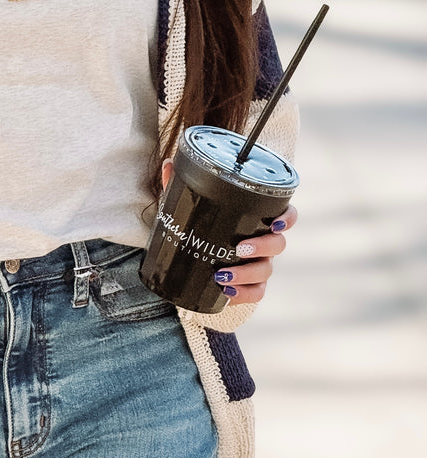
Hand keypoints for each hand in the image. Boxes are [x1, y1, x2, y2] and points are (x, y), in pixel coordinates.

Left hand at [161, 161, 296, 304]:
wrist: (190, 255)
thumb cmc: (200, 222)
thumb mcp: (190, 203)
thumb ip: (181, 184)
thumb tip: (170, 163)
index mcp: (257, 218)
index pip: (286, 215)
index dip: (288, 218)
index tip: (275, 222)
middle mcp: (264, 241)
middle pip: (279, 244)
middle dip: (262, 247)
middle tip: (239, 248)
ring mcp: (259, 264)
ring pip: (266, 271)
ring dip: (247, 273)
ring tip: (222, 274)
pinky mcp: (249, 285)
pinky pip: (257, 293)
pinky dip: (244, 294)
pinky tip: (227, 292)